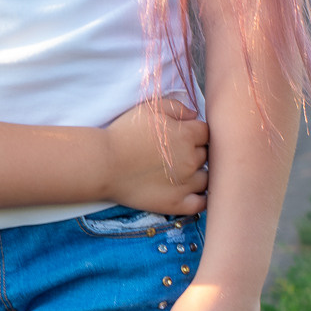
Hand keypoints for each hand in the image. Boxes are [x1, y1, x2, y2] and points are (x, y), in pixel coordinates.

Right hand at [103, 98, 207, 216]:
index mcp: (187, 135)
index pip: (206, 133)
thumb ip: (176, 106)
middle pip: (207, 155)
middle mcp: (191, 160)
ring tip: (181, 173)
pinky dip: (201, 198)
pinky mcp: (176, 203)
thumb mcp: (149, 109)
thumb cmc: (123, 134)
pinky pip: (201, 203)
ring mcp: (186, 184)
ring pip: (207, 178)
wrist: (103, 164)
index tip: (183, 136)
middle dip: (196, 152)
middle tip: (177, 154)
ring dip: (198, 174)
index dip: (196, 134)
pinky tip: (191, 192)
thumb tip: (193, 115)